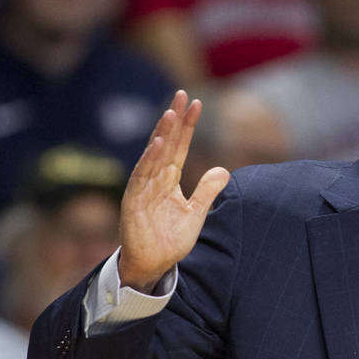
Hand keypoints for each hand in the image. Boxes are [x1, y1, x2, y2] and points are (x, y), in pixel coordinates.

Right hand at [118, 90, 229, 291]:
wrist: (153, 264)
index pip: (179, 146)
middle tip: (182, 95)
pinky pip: (142, 178)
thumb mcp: (196, 212)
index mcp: (168, 179)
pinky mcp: (134, 202)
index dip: (188, 126)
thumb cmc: (170, 238)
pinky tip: (157, 144)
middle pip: (166, 144)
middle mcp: (154, 179)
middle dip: (174, 120)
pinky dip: (149, 160)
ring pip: (153, 156)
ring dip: (162, 134)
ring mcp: (143, 189)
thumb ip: (207, 191)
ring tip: (171, 114)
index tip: (197, 103)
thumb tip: (224, 169)